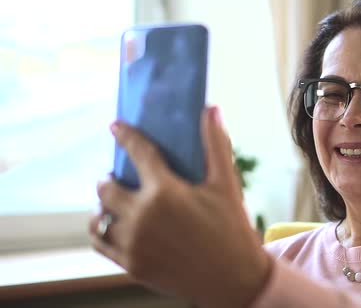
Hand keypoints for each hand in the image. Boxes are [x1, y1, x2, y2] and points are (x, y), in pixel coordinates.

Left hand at [89, 106, 270, 306]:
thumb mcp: (226, 186)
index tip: (115, 127)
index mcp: (165, 191)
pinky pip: (102, 242)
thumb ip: (216, 145)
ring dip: (103, 205)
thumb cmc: (232, 229)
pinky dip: (103, 230)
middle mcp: (142, 216)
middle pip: (106, 187)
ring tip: (115, 203)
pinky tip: (115, 226)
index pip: (137, 153)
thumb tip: (211, 109)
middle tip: (120, 178)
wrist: (234, 279)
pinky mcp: (131, 264)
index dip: (125, 136)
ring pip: (99, 216)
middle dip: (110, 178)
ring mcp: (133, 242)